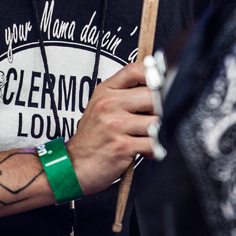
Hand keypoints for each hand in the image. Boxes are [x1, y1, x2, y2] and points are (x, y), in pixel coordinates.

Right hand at [63, 61, 155, 194]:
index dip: (154, 74)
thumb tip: (156, 87)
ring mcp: (115, 125)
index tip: (162, 84)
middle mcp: (109, 104)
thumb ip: (124, 94)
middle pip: (152, 95)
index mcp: (106, 91)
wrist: (73, 165)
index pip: (135, 70)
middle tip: (155, 118)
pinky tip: (145, 150)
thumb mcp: (101, 106)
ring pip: (156, 120)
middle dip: (161, 109)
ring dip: (158, 131)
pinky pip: (152, 143)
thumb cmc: (91, 138)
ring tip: (148, 137)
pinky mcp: (122, 146)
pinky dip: (154, 149)